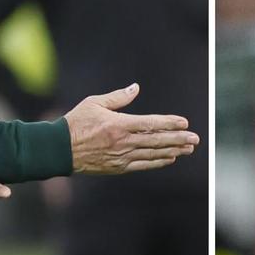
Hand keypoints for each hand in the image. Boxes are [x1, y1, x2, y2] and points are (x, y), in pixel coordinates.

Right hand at [63, 83, 199, 173]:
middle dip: (178, 139)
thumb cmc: (75, 123)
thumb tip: (136, 87)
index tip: (185, 123)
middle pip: (157, 141)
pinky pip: (143, 165)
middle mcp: (123, 142)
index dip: (169, 123)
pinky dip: (158, 162)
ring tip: (188, 149)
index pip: (150, 124)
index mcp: (119, 124)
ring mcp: (121, 156)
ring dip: (172, 151)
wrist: (58, 150)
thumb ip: (118, 97)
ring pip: (153, 154)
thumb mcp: (95, 103)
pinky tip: (169, 158)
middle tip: (195, 139)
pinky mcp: (118, 167)